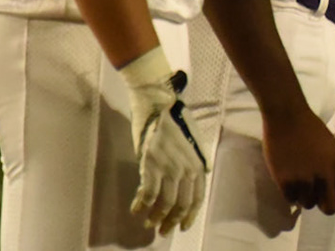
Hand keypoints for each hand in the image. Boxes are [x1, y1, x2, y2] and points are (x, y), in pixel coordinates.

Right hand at [119, 48, 208, 231]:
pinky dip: (140, 204)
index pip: (197, 198)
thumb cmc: (175, 120)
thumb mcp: (193, 141)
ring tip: (149, 222)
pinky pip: (147, 193)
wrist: (159, 102)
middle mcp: (187, 168)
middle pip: (181, 204)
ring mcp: (169, 166)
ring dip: (155, 216)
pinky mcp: (151, 163)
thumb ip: (195, 161)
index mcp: (199, 163)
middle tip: (162, 231)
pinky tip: (135, 209)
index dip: (189, 216)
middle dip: (171, 221)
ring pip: (164, 203)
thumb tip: (197, 177)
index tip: (181, 227)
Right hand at [260, 104, 334, 213]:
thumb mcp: (331, 146)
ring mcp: (304, 180)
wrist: (287, 115)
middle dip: (324, 206)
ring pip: (308, 204)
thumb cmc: (310, 127)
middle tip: (316, 197)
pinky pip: (291, 199)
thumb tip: (333, 187)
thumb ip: (334, 167)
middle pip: (329, 208)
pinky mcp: (285, 181)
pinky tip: (289, 180)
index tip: (333, 196)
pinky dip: (291, 193)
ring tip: (300, 182)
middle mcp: (323, 176)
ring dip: (305, 197)